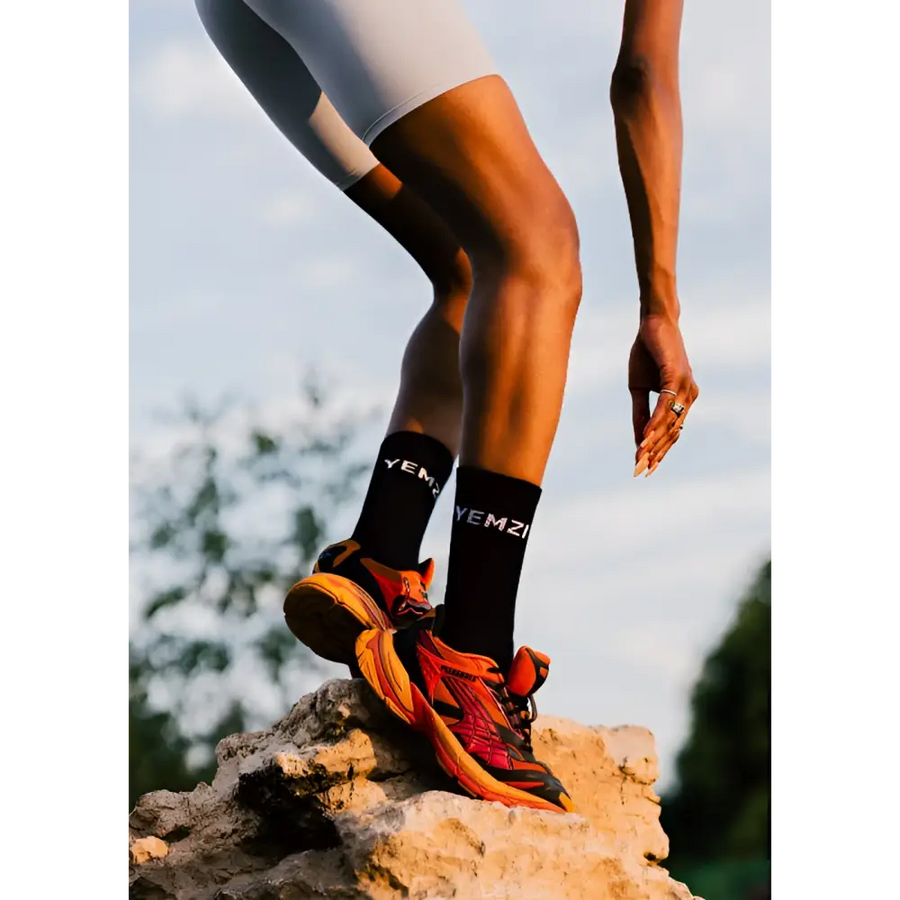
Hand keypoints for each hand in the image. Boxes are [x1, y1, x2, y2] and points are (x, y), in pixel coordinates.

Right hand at [629, 312, 698, 475]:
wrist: (652, 323)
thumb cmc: (646, 354)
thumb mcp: (638, 388)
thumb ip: (641, 412)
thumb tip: (638, 437)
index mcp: (682, 399)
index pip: (670, 432)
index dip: (657, 452)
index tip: (642, 468)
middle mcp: (689, 396)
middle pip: (671, 432)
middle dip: (654, 453)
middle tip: (639, 470)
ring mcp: (685, 386)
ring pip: (669, 422)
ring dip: (653, 442)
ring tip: (640, 457)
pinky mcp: (677, 376)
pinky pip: (666, 405)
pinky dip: (655, 422)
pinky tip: (645, 435)